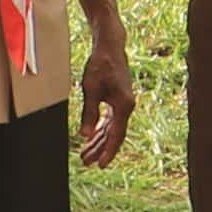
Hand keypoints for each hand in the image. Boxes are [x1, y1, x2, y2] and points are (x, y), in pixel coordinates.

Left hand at [72, 28, 136, 170]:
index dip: (108, 151)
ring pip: (111, 129)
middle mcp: (127, 106)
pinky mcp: (118, 100)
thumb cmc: (101, 65)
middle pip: (114, 134)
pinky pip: (110, 120)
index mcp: (123, 105)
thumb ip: (89, 113)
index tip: (101, 165)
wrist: (110, 47)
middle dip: (100, 150)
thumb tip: (85, 136)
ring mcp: (123, 104)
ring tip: (86, 154)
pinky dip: (101, 130)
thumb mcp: (91, 90)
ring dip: (99, 141)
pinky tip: (92, 137)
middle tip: (86, 162)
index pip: (116, 135)